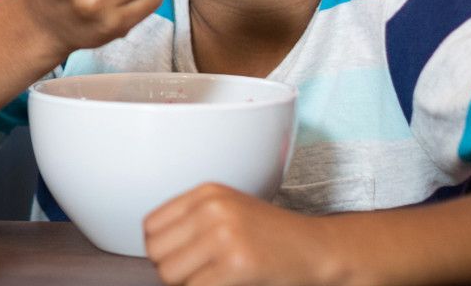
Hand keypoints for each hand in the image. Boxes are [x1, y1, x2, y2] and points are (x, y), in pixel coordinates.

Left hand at [144, 183, 347, 285]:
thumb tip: (153, 247)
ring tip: (210, 280)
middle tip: (196, 276)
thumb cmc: (274, 236)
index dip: (161, 250)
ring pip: (170, 273)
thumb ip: (193, 220)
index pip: (151, 225)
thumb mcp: (230, 211)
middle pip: (156, 251)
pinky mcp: (238, 263)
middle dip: (171, 270)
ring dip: (185, 284)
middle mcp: (212, 209)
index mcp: (206, 192)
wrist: (320, 248)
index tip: (179, 260)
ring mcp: (224, 235)